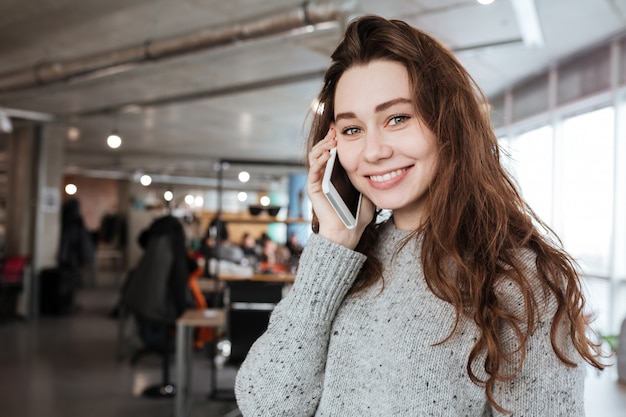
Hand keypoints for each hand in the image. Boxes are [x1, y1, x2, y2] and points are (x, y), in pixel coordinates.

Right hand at [306, 126, 374, 249]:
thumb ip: (370, 175)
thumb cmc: (358, 214)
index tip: (343, 127)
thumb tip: (384, 161)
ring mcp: (317, 181)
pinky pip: (313, 170)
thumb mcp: (368, 188)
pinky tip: (328, 153)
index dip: (336, 138)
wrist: (348, 232)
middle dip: (328, 137)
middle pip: (322, 149)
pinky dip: (319, 160)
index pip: (332, 150)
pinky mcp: (313, 188)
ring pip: (315, 156)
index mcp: (335, 173)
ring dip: (322, 145)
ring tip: (332, 139)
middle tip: (336, 128)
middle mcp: (323, 175)